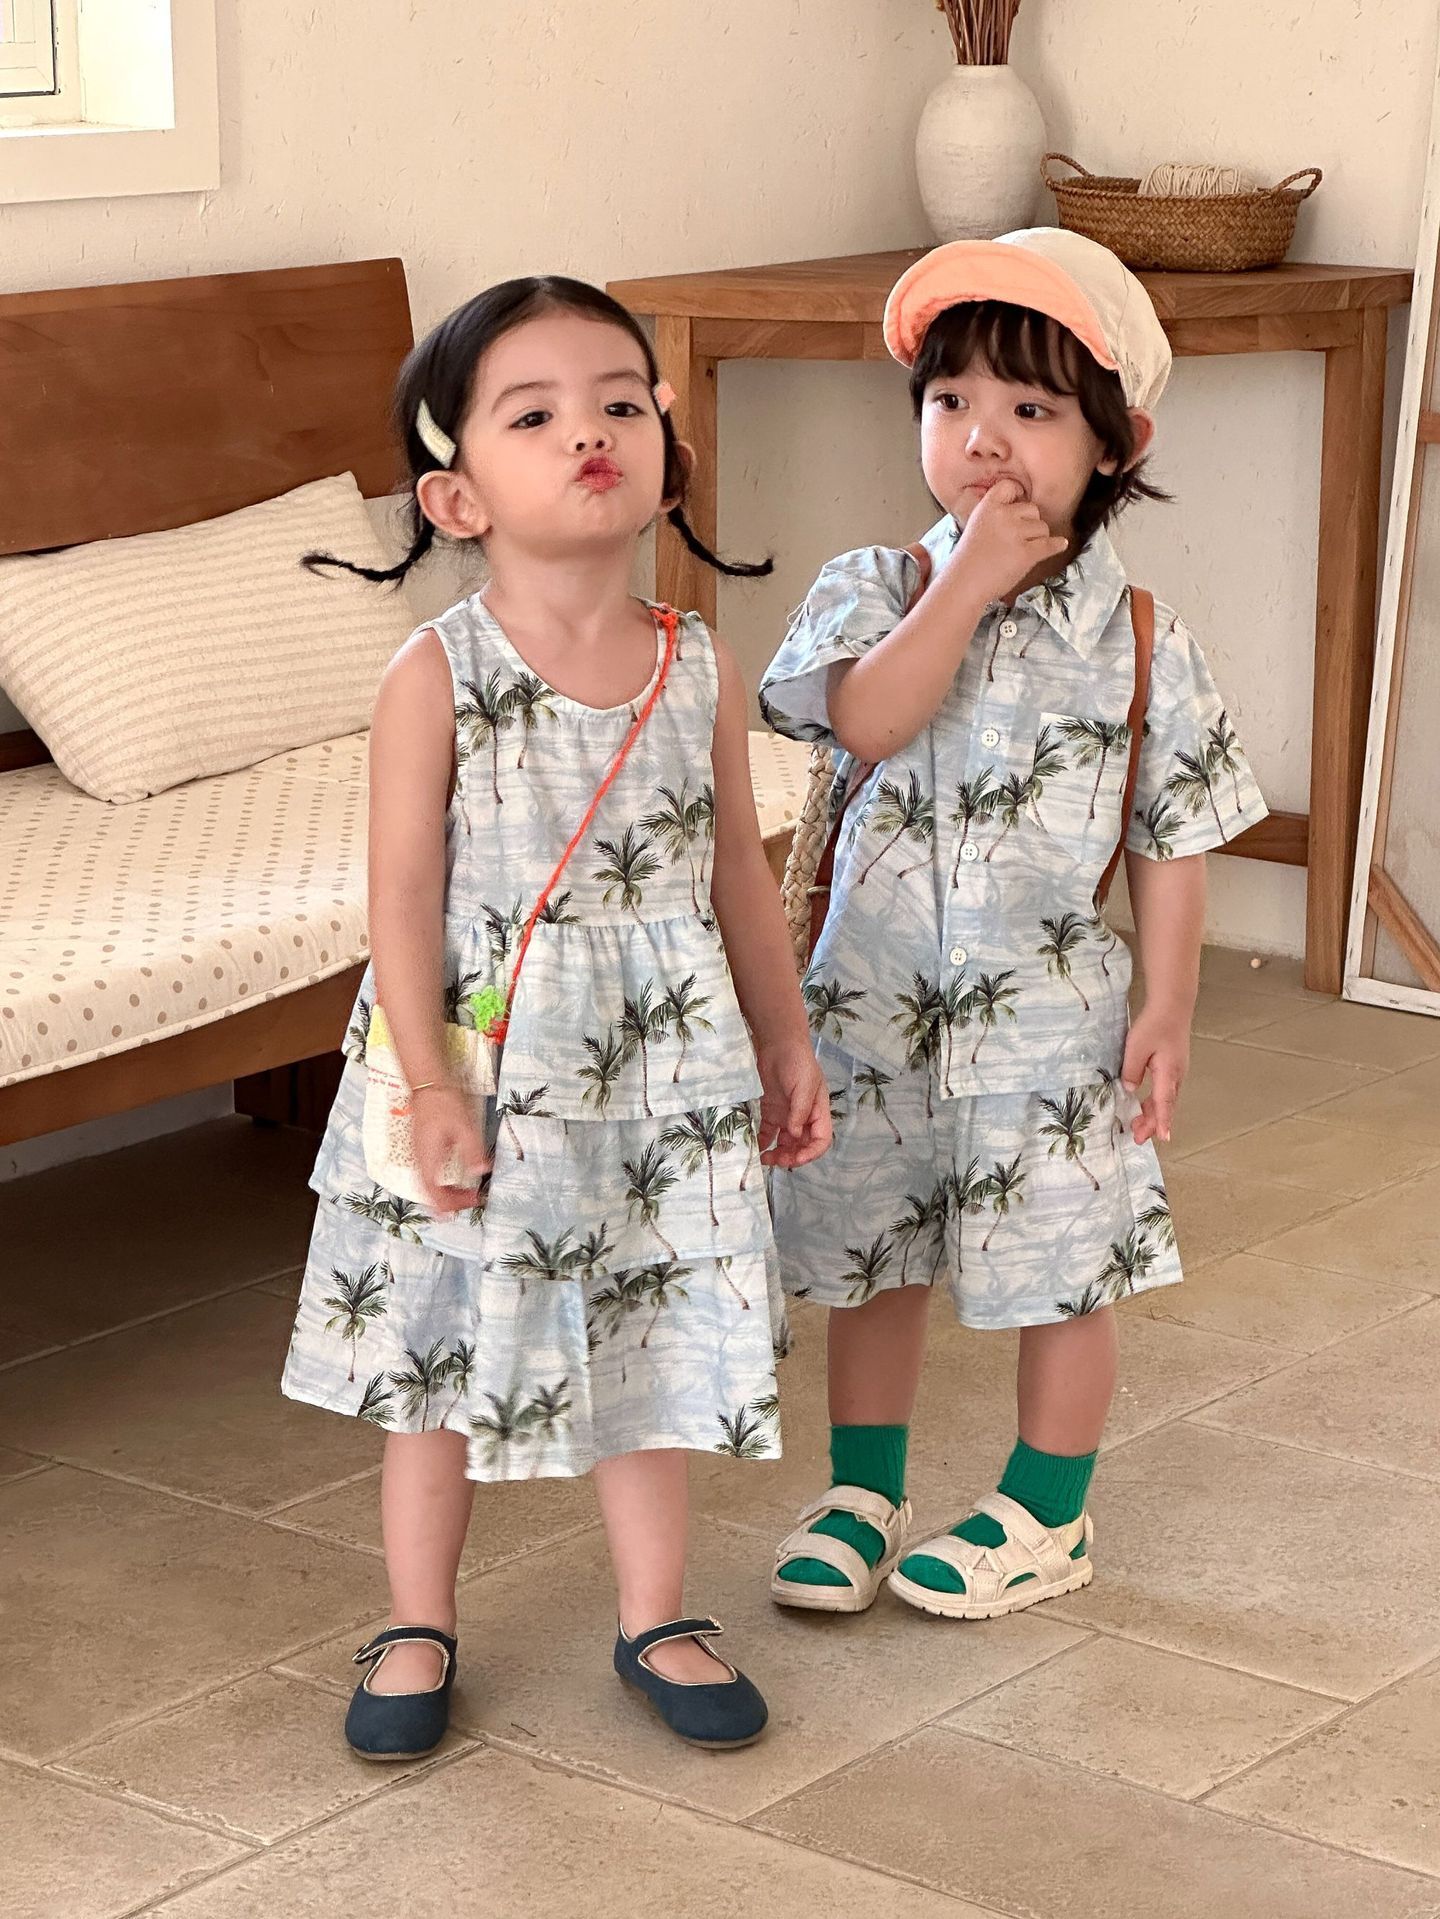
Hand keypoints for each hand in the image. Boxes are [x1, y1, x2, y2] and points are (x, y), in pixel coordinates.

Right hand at [410, 1085, 491, 1214]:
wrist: (427, 1084)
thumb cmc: (444, 1102)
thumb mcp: (465, 1126)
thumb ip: (473, 1151)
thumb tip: (481, 1172)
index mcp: (428, 1158)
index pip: (436, 1194)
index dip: (453, 1204)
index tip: (472, 1201)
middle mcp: (419, 1160)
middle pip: (429, 1194)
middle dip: (450, 1202)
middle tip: (471, 1199)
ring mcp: (418, 1154)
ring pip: (427, 1185)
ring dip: (445, 1193)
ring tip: (465, 1192)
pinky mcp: (420, 1148)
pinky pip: (427, 1175)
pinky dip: (440, 1183)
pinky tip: (452, 1179)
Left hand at [756, 1038, 831, 1169]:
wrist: (778, 1044)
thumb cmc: (798, 1062)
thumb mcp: (804, 1086)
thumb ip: (800, 1112)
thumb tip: (795, 1135)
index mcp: (818, 1112)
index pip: (821, 1140)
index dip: (811, 1153)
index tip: (797, 1158)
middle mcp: (804, 1117)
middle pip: (802, 1145)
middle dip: (792, 1156)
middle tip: (777, 1160)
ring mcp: (787, 1115)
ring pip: (785, 1142)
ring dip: (778, 1153)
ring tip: (765, 1159)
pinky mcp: (771, 1111)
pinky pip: (768, 1132)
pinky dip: (763, 1141)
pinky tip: (756, 1147)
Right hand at [949, 477, 1068, 605]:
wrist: (964, 584)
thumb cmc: (969, 560)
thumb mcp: (976, 526)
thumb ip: (995, 514)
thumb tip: (1022, 511)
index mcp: (987, 507)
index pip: (1010, 486)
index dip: (1017, 494)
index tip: (1019, 505)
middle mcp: (1003, 516)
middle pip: (1033, 509)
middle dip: (1030, 523)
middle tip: (1018, 538)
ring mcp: (1015, 534)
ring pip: (1043, 527)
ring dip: (1038, 538)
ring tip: (1022, 551)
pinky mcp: (1026, 553)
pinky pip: (1050, 544)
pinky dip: (1056, 546)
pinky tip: (1059, 545)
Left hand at [1121, 1002, 1191, 1146]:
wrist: (1172, 1005)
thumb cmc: (1155, 1024)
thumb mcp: (1136, 1047)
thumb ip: (1132, 1070)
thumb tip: (1130, 1090)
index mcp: (1169, 1073)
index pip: (1164, 1103)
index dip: (1161, 1122)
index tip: (1162, 1138)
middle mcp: (1176, 1075)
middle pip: (1166, 1105)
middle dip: (1153, 1123)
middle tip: (1137, 1137)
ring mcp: (1177, 1070)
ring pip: (1166, 1099)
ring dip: (1153, 1113)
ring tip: (1139, 1126)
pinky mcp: (1173, 1065)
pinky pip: (1165, 1090)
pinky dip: (1155, 1101)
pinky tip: (1145, 1104)